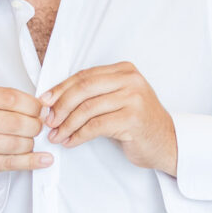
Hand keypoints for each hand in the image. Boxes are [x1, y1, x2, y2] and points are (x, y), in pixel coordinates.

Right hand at [0, 85, 52, 181]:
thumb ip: (3, 103)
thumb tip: (40, 109)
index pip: (12, 98)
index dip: (33, 106)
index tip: (41, 111)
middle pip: (16, 122)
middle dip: (35, 126)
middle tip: (38, 129)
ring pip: (14, 143)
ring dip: (30, 144)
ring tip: (31, 143)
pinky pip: (9, 162)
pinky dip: (30, 162)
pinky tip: (43, 160)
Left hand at [40, 62, 176, 173]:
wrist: (167, 142)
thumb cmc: (138, 122)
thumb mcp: (118, 99)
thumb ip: (94, 94)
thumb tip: (54, 100)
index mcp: (124, 70)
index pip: (84, 75)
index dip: (61, 88)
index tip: (45, 101)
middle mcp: (130, 80)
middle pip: (84, 88)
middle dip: (61, 106)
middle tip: (48, 120)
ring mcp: (133, 98)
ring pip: (87, 109)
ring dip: (67, 124)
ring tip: (56, 135)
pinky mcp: (132, 119)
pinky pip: (96, 126)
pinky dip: (79, 135)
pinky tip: (71, 142)